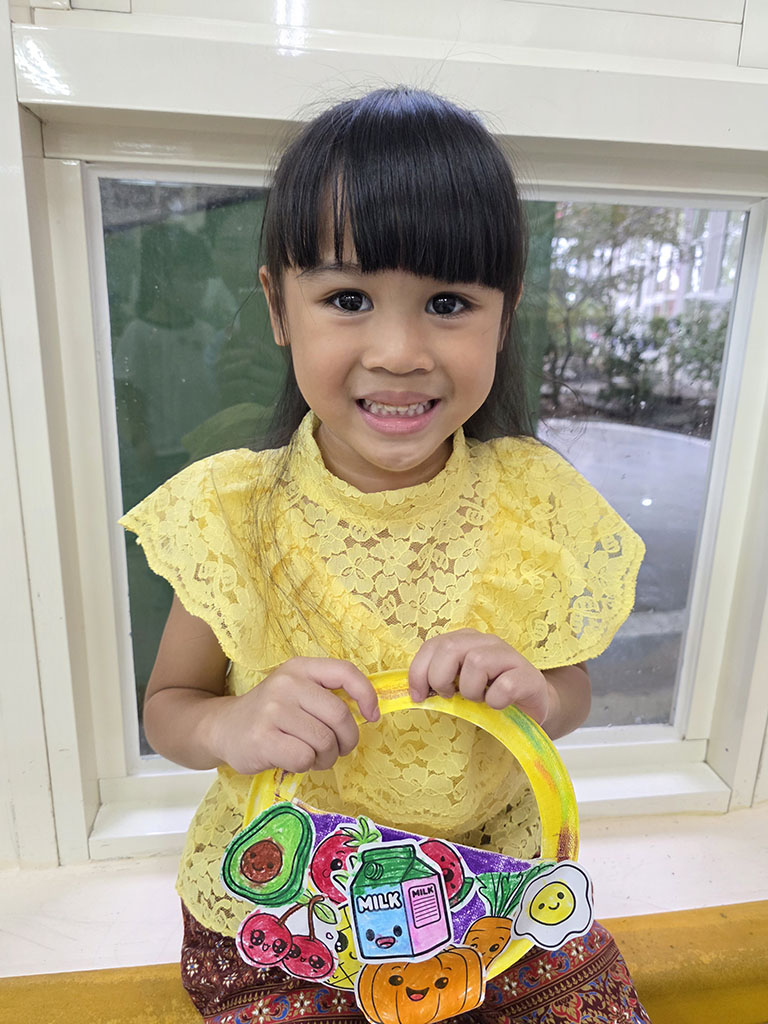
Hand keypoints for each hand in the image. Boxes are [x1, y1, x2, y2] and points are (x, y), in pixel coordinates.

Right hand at [212, 658, 379, 774]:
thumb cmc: (271, 714)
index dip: (366, 695)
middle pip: (339, 715)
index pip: (345, 672)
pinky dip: (305, 765)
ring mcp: (273, 710)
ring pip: (324, 741)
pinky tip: (292, 760)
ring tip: (312, 756)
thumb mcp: (297, 691)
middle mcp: (287, 684)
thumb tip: (369, 711)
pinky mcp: (263, 738)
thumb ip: (327, 695)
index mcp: (300, 668)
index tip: (371, 716)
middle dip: (347, 740)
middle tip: (337, 750)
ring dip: (326, 757)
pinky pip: (304, 757)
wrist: (223, 728)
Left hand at [408, 629, 551, 724]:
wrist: (530, 708)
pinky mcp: (529, 676)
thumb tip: (414, 693)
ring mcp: (509, 656)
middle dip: (441, 678)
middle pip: (450, 648)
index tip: (418, 696)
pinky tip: (498, 705)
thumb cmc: (488, 695)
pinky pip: (504, 686)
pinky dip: (495, 701)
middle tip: (449, 696)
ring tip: (478, 700)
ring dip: (470, 690)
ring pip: (476, 662)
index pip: (432, 645)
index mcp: (465, 641)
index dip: (418, 672)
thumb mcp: (458, 686)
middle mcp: (486, 642)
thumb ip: (438, 680)